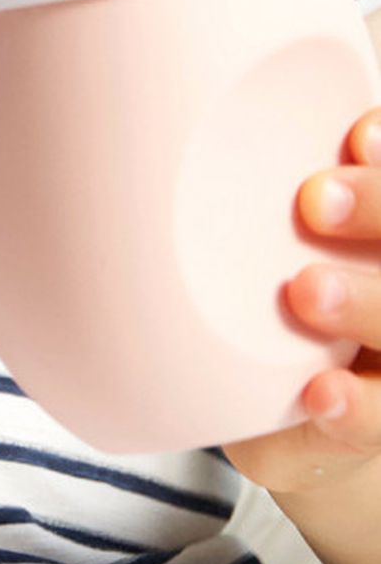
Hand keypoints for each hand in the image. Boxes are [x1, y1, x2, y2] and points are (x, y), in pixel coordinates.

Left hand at [224, 107, 380, 494]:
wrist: (298, 423)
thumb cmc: (275, 315)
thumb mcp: (261, 251)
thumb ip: (259, 206)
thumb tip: (200, 134)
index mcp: (374, 243)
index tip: (357, 135)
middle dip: (380, 210)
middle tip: (316, 198)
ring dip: (365, 304)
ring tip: (307, 289)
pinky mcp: (369, 429)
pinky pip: (373, 424)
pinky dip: (354, 410)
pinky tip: (322, 393)